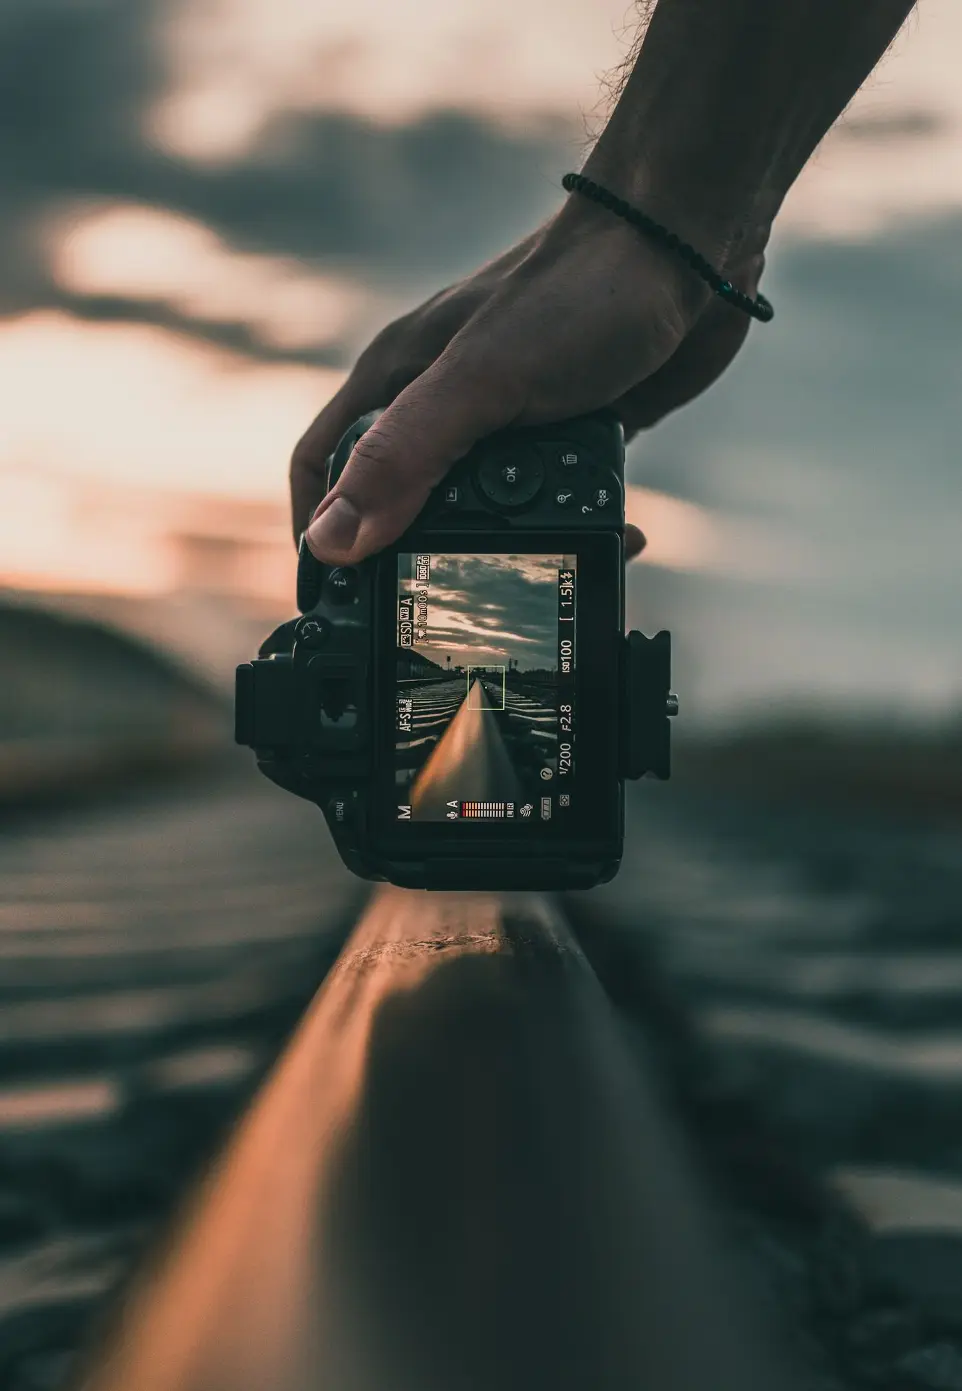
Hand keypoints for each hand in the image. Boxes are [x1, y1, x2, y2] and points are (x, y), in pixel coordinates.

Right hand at [290, 195, 763, 564]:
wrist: (687, 246)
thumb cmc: (579, 291)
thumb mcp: (479, 382)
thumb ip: (404, 458)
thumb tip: (333, 542)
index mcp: (398, 377)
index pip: (323, 462)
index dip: (316, 529)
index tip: (331, 593)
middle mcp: (442, 398)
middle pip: (401, 498)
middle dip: (424, 551)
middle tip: (452, 598)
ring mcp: (505, 416)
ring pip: (484, 506)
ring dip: (514, 543)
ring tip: (551, 563)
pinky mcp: (566, 430)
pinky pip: (555, 498)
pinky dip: (578, 522)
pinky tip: (614, 532)